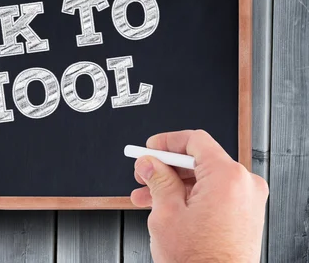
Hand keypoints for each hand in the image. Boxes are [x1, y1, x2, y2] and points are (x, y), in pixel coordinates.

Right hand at [131, 130, 267, 262]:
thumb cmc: (199, 261)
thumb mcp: (166, 212)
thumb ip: (157, 179)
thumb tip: (149, 163)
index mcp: (227, 177)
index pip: (195, 140)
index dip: (167, 141)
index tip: (150, 148)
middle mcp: (244, 185)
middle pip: (199, 160)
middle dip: (166, 167)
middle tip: (144, 174)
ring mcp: (248, 202)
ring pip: (204, 179)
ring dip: (174, 185)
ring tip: (148, 196)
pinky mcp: (245, 216)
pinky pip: (215, 195)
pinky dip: (190, 197)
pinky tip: (166, 206)